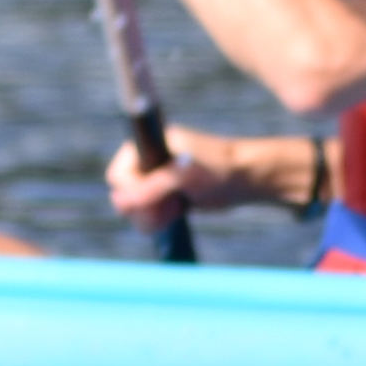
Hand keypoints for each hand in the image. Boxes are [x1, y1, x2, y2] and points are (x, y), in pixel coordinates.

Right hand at [109, 129, 307, 222]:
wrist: (247, 178)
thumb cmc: (218, 167)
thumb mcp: (181, 177)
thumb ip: (149, 188)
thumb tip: (118, 202)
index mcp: (148, 145)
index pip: (119, 175)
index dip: (131, 193)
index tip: (154, 200)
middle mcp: (149, 160)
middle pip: (124, 195)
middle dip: (143, 209)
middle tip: (168, 209)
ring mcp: (157, 179)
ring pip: (135, 208)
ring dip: (150, 217)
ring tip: (174, 212)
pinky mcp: (167, 195)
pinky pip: (148, 214)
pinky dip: (158, 220)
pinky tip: (175, 215)